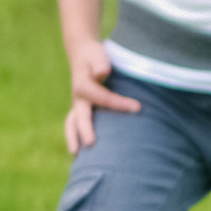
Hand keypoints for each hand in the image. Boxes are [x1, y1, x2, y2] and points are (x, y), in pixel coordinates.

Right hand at [65, 40, 139, 154]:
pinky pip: (76, 125)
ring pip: (72, 124)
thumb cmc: (94, 56)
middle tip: (91, 143)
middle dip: (85, 130)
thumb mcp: (98, 55)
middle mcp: (78, 98)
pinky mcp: (81, 110)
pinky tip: (82, 153)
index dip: (120, 103)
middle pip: (80, 116)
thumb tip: (103, 72)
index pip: (102, 98)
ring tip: (77, 156)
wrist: (83, 54)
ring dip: (74, 138)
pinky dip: (77, 137)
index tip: (138, 107)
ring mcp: (78, 106)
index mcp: (83, 86)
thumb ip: (100, 63)